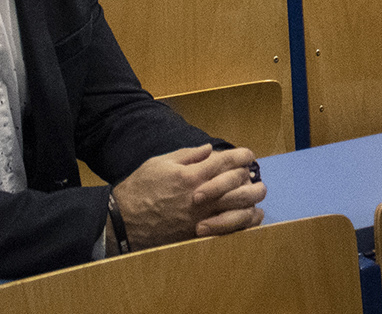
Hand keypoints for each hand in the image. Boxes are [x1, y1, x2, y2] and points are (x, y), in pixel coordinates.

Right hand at [111, 145, 264, 249]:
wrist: (124, 221)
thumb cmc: (139, 188)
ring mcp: (202, 217)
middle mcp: (201, 196)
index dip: (242, 156)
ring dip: (252, 198)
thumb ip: (188, 154)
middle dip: (249, 175)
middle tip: (252, 173)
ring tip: (257, 192)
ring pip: (239, 207)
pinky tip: (252, 216)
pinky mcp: (200, 234)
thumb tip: (209, 149)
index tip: (248, 155)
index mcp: (191, 175)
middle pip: (238, 183)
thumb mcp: (160, 162)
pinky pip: (231, 229)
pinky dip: (246, 222)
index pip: (226, 161)